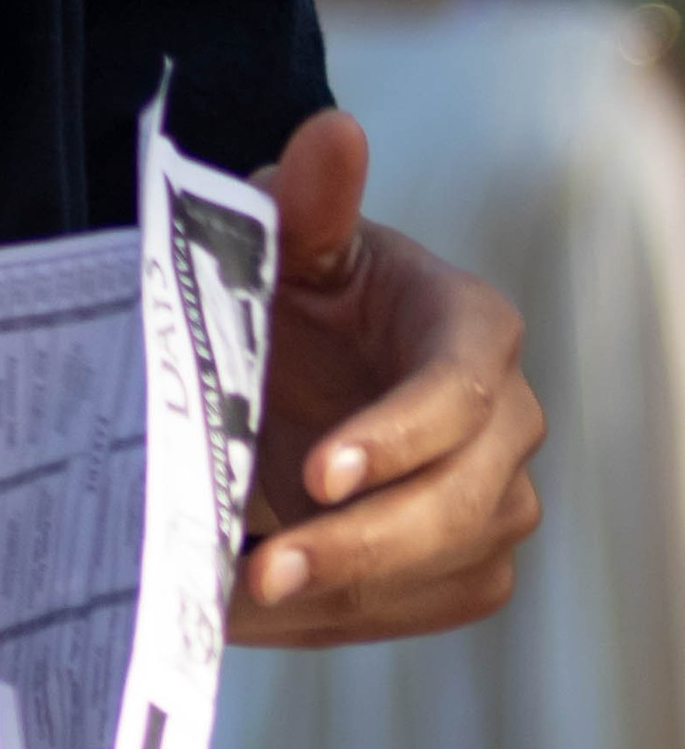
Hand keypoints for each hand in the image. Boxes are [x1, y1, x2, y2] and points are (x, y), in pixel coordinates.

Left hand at [229, 106, 542, 643]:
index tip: (317, 472)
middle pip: (459, 503)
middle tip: (265, 568)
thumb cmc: (294, 285)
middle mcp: (505, 422)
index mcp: (472, 327)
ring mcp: (494, 501)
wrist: (286, 357)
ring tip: (243, 598)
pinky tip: (267, 610)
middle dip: (361, 543)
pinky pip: (421, 610)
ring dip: (345, 593)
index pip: (455, 394)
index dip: (393, 439)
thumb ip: (309, 196)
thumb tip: (334, 130)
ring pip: (444, 569)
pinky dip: (345, 618)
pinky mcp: (466, 563)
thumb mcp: (285, 239)